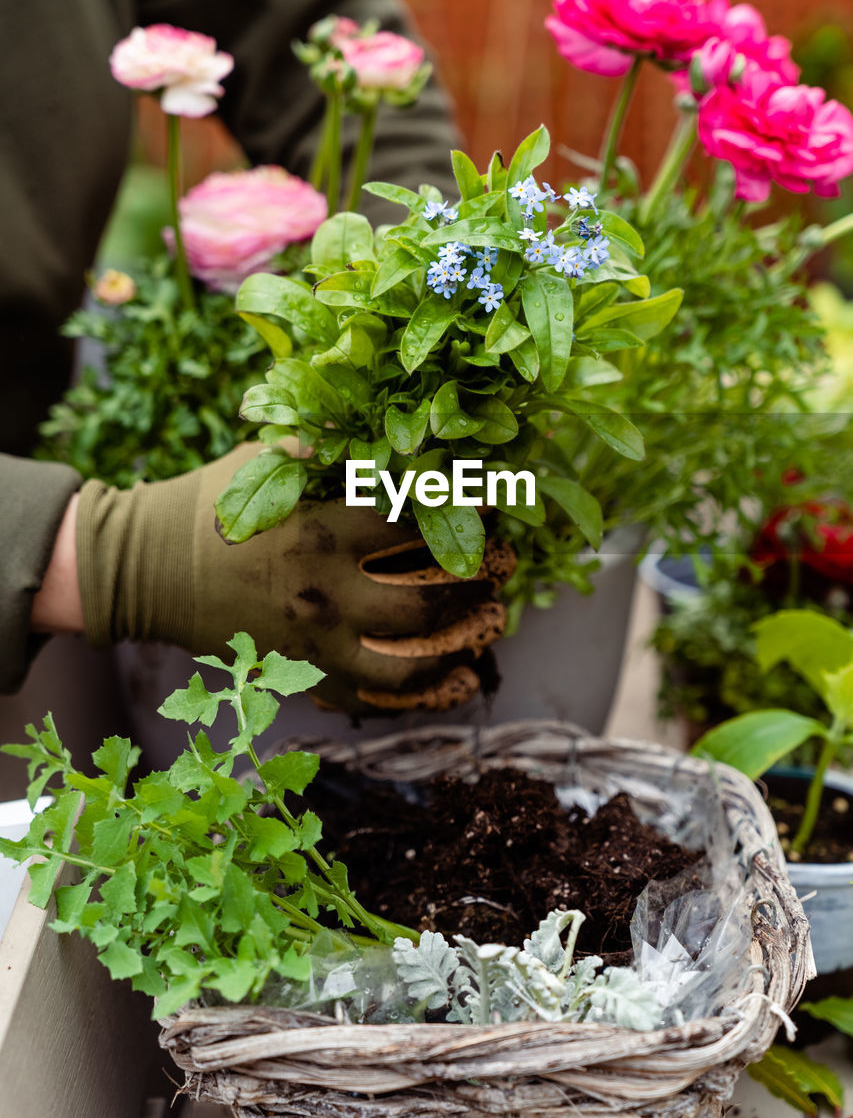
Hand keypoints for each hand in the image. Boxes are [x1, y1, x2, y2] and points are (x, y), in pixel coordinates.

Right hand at [75, 446, 513, 713]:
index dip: (460, 511)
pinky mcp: (298, 674)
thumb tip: (379, 418)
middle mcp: (319, 592)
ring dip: (458, 648)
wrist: (146, 569)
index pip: (408, 523)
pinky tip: (457, 681)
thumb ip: (320, 443)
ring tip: (490, 626)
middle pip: (421, 602)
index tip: (493, 502)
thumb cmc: (209, 506)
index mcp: (315, 531)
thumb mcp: (259, 460)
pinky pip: (369, 699)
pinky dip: (418, 695)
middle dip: (475, 586)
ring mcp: (310, 642)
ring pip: (404, 665)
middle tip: (505, 568)